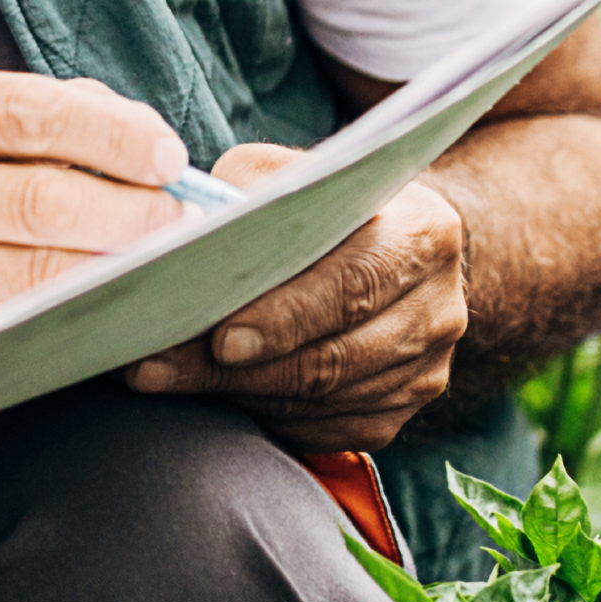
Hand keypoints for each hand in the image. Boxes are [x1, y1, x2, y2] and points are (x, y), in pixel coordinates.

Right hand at [0, 70, 193, 425]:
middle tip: (180, 221)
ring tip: (157, 266)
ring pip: (39, 280)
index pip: (24, 114)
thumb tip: (143, 139)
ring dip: (117, 275)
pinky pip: (16, 343)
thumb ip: (35, 117)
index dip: (112, 135)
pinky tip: (107, 316)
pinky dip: (76, 329)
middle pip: (42, 203)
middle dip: (134, 213)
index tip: (169, 154)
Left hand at [125, 144, 467, 451]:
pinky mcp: (402, 412)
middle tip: (160, 368)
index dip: (286, 317)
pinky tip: (220, 395)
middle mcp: (439, 309)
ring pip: (323, 401)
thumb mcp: (301, 171)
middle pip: (332, 356)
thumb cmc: (333, 209)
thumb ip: (257, 191)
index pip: (353, 283)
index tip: (221, 338)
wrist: (400, 253)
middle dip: (238, 369)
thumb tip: (194, 234)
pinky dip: (267, 416)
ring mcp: (426, 370)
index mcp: (425, 234)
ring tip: (168, 379)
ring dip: (240, 395)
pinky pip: (325, 430)